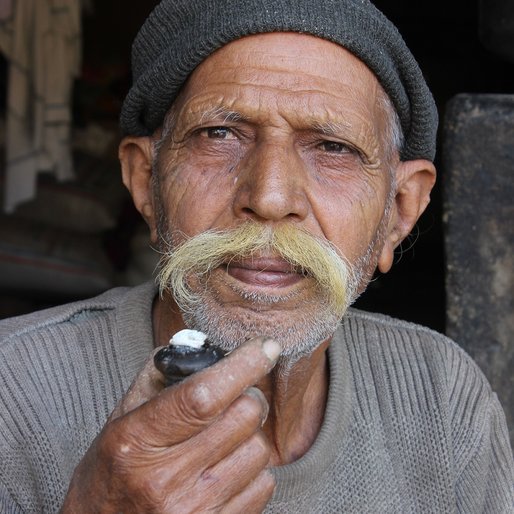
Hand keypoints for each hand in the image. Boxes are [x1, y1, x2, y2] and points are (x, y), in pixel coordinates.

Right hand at [60, 337, 279, 513]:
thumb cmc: (112, 474)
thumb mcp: (121, 420)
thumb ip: (158, 377)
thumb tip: (201, 348)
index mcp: (136, 440)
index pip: (203, 395)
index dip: (243, 366)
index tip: (265, 348)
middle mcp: (165, 479)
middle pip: (244, 416)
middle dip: (248, 396)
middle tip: (235, 397)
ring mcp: (193, 510)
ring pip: (259, 450)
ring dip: (249, 436)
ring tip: (223, 441)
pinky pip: (264, 485)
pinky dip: (252, 470)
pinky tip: (226, 471)